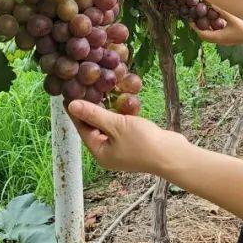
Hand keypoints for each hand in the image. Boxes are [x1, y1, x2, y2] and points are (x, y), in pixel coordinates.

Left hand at [66, 99, 188, 174]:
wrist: (173, 155)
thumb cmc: (143, 143)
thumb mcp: (116, 125)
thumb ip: (94, 114)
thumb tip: (72, 105)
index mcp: (100, 152)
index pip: (82, 128)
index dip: (76, 111)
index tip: (69, 94)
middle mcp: (108, 151)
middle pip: (94, 127)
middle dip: (91, 108)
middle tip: (84, 87)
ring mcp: (121, 147)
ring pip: (108, 124)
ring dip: (106, 109)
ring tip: (100, 89)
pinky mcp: (133, 141)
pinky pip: (121, 125)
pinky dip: (120, 113)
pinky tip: (120, 99)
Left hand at [195, 6, 242, 45]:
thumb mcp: (232, 18)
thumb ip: (221, 10)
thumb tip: (211, 3)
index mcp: (218, 37)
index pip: (201, 34)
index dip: (194, 27)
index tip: (190, 19)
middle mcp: (220, 41)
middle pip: (205, 35)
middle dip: (199, 27)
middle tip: (194, 17)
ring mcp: (224, 41)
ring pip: (211, 35)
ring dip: (206, 27)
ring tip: (203, 17)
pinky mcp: (228, 39)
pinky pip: (217, 34)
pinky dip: (213, 28)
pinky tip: (216, 20)